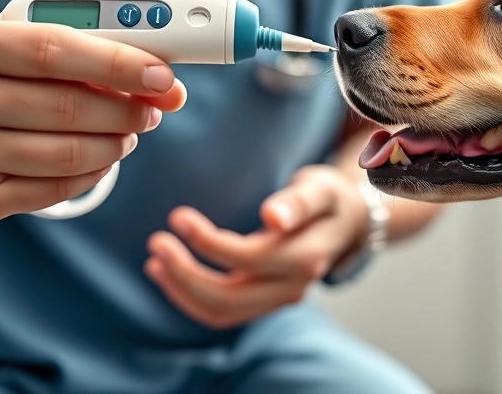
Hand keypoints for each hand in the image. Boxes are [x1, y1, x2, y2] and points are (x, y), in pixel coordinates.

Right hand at [0, 17, 186, 220]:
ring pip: (69, 154)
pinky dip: (94, 173)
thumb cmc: (9, 78)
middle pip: (67, 107)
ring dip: (116, 144)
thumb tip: (170, 87)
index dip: (116, 63)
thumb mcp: (40, 50)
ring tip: (127, 134)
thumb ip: (101, 55)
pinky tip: (100, 158)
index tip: (162, 75)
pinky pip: (58, 189)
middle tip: (153, 110)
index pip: (53, 49)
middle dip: (126, 110)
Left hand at [144, 166, 369, 328]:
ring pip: (222, 312)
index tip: (178, 217)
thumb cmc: (328, 198)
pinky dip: (190, 297)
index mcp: (305, 256)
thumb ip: (298, 202)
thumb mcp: (320, 188)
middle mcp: (292, 286)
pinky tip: (167, 273)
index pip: (249, 259)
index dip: (209, 243)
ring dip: (182, 290)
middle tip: (156, 242)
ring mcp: (278, 298)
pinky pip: (223, 311)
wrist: (346, 222)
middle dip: (186, 274)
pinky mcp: (264, 300)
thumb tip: (273, 217)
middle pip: (230, 298)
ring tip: (155, 261)